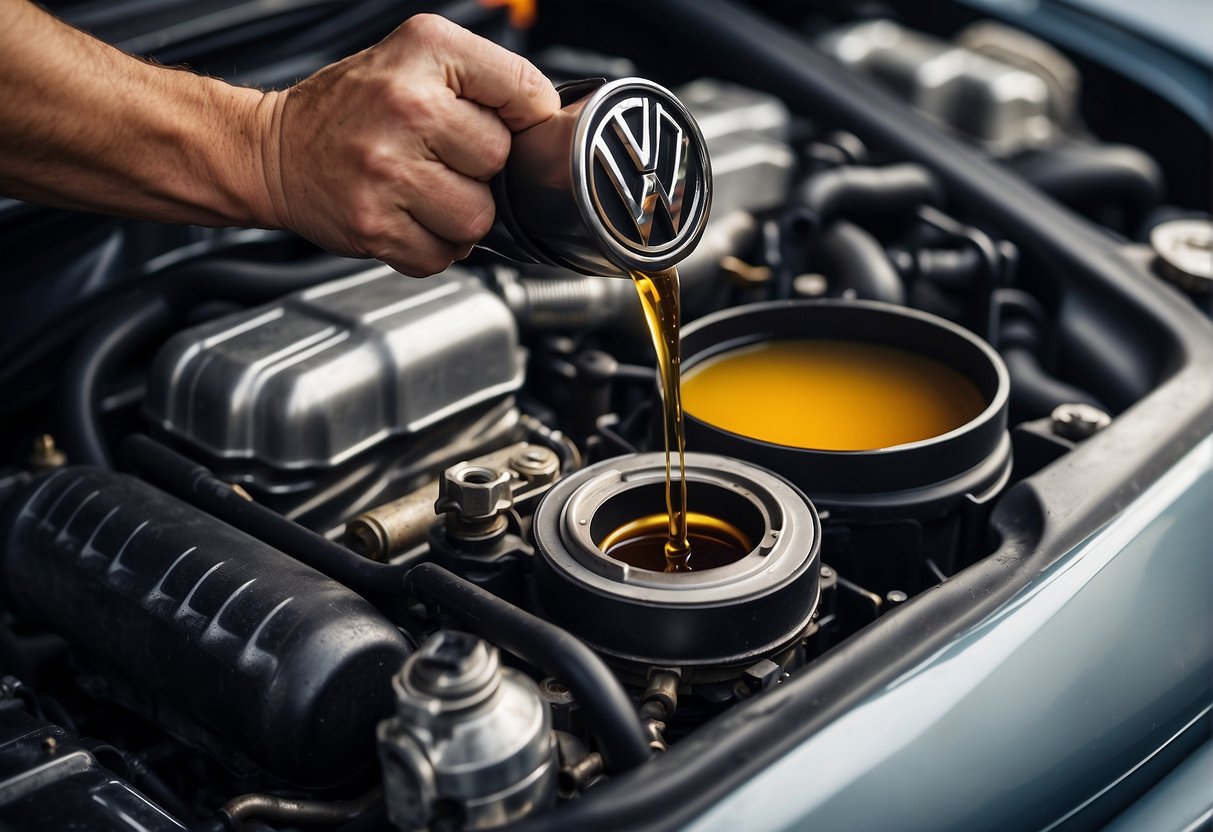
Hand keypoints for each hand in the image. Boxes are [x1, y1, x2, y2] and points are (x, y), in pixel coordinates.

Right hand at [260, 14, 558, 275]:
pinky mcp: (374, 224)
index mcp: (427, 50)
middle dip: (479, 168)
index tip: (500, 123)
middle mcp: (407, 105)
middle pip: (501, 161)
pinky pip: (442, 255)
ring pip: (477, 218)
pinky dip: (431, 247)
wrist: (272, 150)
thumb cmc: (352, 108)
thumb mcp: (417, 60)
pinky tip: (406, 218)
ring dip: (459, 215)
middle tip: (440, 158)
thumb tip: (549, 123)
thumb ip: (486, 81)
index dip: (523, 116)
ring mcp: (388, 169)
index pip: (525, 89)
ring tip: (425, 193)